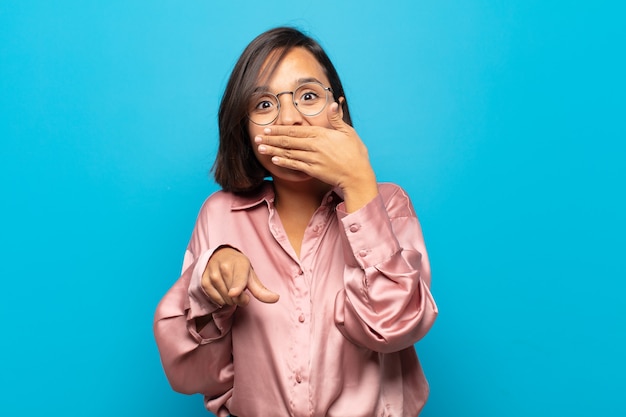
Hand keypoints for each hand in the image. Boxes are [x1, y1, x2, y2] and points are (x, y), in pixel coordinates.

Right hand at [201, 247, 278, 306]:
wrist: (220, 256)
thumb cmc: (239, 268)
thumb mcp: (251, 276)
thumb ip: (262, 290)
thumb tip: (276, 298)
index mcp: (240, 264)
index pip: (239, 278)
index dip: (237, 287)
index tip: (234, 293)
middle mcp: (224, 266)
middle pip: (233, 295)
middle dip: (239, 299)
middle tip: (240, 291)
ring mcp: (212, 273)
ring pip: (224, 298)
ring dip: (230, 300)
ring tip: (231, 290)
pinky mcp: (204, 280)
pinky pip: (214, 299)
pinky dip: (220, 300)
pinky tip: (223, 292)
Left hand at [254, 102, 377, 210]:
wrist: (357, 175)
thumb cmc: (355, 153)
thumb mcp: (348, 132)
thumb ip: (337, 119)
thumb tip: (333, 104)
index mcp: (322, 134)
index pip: (296, 130)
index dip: (280, 129)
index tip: (268, 128)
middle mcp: (315, 146)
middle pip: (289, 141)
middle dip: (272, 139)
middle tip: (258, 137)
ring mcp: (313, 159)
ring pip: (289, 153)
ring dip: (273, 150)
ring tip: (260, 148)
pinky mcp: (313, 170)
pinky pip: (295, 165)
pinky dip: (284, 162)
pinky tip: (274, 159)